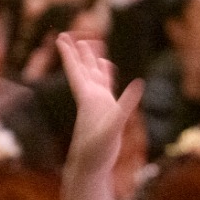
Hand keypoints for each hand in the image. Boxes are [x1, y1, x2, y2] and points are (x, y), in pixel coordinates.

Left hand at [56, 33, 142, 177]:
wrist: (90, 166)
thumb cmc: (96, 151)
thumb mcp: (114, 128)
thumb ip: (126, 106)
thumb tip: (139, 84)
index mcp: (88, 99)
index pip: (76, 71)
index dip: (68, 54)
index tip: (59, 37)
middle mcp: (91, 98)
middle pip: (83, 69)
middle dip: (78, 52)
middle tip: (69, 34)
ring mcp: (98, 103)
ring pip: (94, 76)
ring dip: (93, 60)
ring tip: (91, 43)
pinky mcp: (106, 110)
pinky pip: (106, 86)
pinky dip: (107, 74)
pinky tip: (108, 66)